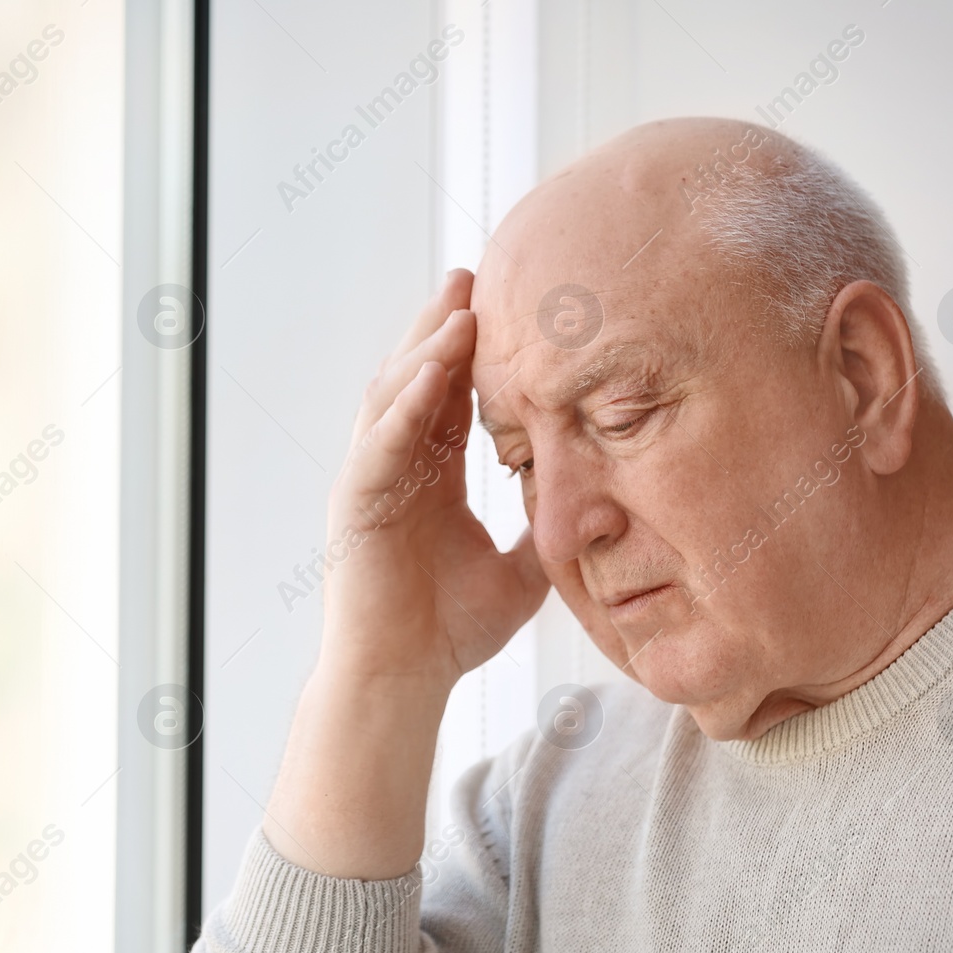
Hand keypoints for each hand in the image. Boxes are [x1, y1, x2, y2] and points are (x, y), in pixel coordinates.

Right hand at [321, 268, 548, 690]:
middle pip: (419, 378)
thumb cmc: (450, 630)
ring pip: (394, 394)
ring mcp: (372, 480)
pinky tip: (433, 371)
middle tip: (474, 275)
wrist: (405, 677)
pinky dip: (405, 404)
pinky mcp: (355, 501)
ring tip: (458, 305)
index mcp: (430, 477)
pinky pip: (381, 441)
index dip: (476, 352)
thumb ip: (545, 528)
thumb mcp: (522, 569)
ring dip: (425, 348)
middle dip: (444, 326)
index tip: (508, 305)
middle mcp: (397, 468)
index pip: (452, 397)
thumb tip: (596, 503)